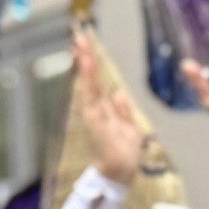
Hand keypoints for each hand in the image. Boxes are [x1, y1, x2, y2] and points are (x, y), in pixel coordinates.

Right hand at [73, 27, 143, 185]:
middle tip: (79, 35)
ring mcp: (92, 112)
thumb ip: (123, 111)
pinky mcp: (93, 116)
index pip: (96, 82)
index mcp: (104, 109)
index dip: (92, 64)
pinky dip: (87, 76)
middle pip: (89, 78)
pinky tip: (85, 62)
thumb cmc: (124, 153)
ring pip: (88, 82)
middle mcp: (95, 108)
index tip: (87, 46)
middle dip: (84, 57)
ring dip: (84, 62)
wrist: (119, 173)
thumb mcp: (129, 127)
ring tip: (80, 43)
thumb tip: (119, 93)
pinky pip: (90, 92)